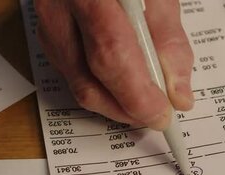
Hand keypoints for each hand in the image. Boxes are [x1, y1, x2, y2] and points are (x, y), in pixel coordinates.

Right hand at [35, 0, 193, 129]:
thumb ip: (169, 43)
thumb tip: (178, 94)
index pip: (111, 54)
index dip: (138, 94)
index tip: (163, 114)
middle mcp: (58, 7)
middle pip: (88, 82)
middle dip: (128, 108)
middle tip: (158, 114)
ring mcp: (45, 23)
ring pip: (77, 85)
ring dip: (115, 103)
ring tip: (145, 99)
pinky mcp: (45, 33)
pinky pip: (72, 74)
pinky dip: (101, 87)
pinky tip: (123, 82)